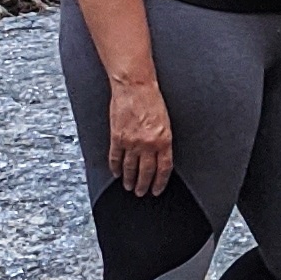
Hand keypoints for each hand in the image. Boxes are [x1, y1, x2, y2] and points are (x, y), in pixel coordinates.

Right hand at [107, 72, 174, 201]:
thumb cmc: (152, 100)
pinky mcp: (117, 137)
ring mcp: (131, 142)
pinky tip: (116, 173)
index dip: (160, 182)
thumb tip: (159, 157)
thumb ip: (162, 141)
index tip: (157, 190)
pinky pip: (115, 158)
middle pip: (146, 172)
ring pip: (130, 168)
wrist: (135, 87)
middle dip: (144, 185)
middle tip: (141, 192)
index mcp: (164, 140)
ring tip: (129, 186)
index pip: (163, 169)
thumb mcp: (165, 122)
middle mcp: (148, 144)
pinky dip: (115, 168)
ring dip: (130, 180)